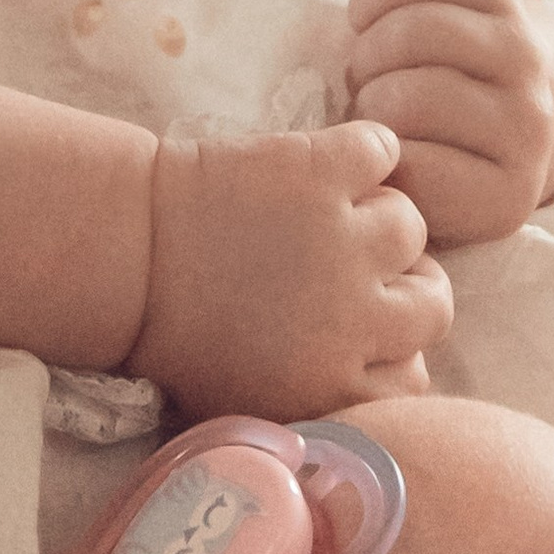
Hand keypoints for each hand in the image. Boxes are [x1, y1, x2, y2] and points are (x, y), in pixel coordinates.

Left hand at [134, 121, 448, 418]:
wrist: (120, 256)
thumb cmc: (173, 336)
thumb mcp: (244, 403)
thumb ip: (318, 403)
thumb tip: (374, 394)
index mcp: (334, 386)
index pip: (417, 382)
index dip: (394, 352)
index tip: (365, 329)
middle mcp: (353, 321)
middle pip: (433, 307)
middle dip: (402, 289)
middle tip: (360, 269)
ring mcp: (343, 243)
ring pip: (410, 227)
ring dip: (376, 219)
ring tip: (329, 216)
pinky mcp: (322, 172)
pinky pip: (381, 151)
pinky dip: (363, 150)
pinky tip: (329, 166)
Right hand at [343, 0, 553, 248]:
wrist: (506, 108)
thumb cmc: (430, 162)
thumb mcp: (406, 204)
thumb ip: (378, 197)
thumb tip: (324, 171)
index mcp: (500, 198)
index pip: (409, 172)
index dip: (367, 158)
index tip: (363, 150)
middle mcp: (529, 129)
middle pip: (410, 99)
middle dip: (365, 96)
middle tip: (360, 101)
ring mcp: (524, 60)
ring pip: (418, 32)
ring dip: (369, 46)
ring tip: (366, 64)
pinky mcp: (508, 0)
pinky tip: (364, 14)